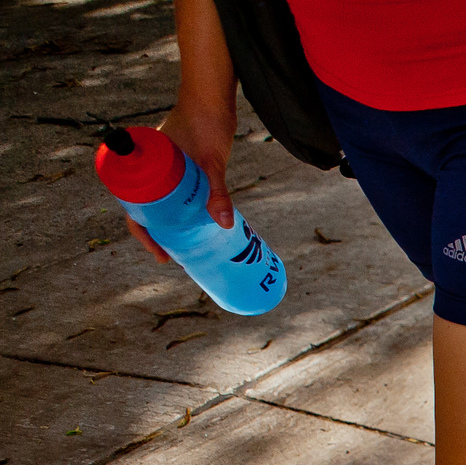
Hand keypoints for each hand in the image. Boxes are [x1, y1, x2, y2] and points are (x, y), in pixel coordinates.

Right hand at [128, 97, 234, 260]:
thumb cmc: (206, 122)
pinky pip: (173, 194)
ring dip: (166, 225)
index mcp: (145, 166)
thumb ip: (217, 190)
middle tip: (170, 258)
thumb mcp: (211, 161)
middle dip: (154, 235)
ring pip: (160, 202)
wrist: (212, 97)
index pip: (133, 206)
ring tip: (181, 249)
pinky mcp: (181, 167)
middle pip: (144, 209)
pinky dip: (178, 211)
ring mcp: (166, 168)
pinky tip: (192, 226)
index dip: (141, 232)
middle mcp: (151, 168)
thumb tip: (225, 225)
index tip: (158, 253)